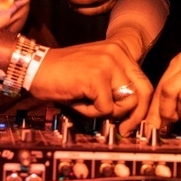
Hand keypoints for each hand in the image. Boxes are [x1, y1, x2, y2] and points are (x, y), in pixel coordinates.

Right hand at [29, 39, 151, 135]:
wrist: (35, 68)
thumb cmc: (64, 75)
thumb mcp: (97, 74)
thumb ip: (117, 86)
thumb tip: (135, 112)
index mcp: (120, 50)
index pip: (145, 82)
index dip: (143, 106)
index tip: (133, 121)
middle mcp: (118, 52)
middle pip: (144, 92)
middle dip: (136, 116)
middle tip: (125, 129)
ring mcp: (108, 63)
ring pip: (127, 102)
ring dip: (108, 112)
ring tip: (89, 105)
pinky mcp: (97, 76)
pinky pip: (106, 108)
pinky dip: (91, 112)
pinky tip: (78, 102)